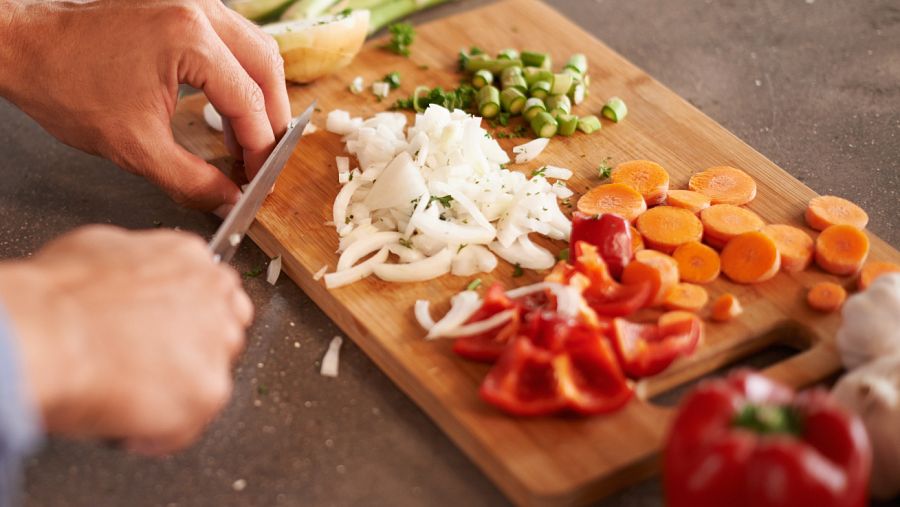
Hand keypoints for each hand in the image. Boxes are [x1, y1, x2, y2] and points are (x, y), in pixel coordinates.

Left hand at [0, 0, 290, 214]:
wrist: (27, 50)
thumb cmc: (68, 87)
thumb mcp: (135, 147)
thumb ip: (191, 180)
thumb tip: (228, 201)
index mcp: (190, 40)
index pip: (250, 102)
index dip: (261, 148)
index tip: (259, 179)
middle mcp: (199, 11)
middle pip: (267, 67)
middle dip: (273, 119)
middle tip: (264, 159)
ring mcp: (193, 3)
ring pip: (257, 49)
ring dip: (261, 95)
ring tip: (249, 137)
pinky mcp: (183, 7)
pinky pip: (233, 41)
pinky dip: (241, 75)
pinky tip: (230, 106)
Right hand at [0, 226, 252, 454]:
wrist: (49, 334)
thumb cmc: (59, 297)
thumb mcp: (98, 249)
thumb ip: (134, 265)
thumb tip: (128, 279)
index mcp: (189, 258)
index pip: (214, 290)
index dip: (189, 316)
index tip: (169, 331)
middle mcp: (214, 298)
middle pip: (224, 332)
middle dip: (193, 352)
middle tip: (149, 366)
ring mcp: (217, 346)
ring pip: (210, 378)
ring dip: (177, 391)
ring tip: (131, 395)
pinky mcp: (209, 391)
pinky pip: (188, 424)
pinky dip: (158, 434)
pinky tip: (126, 422)